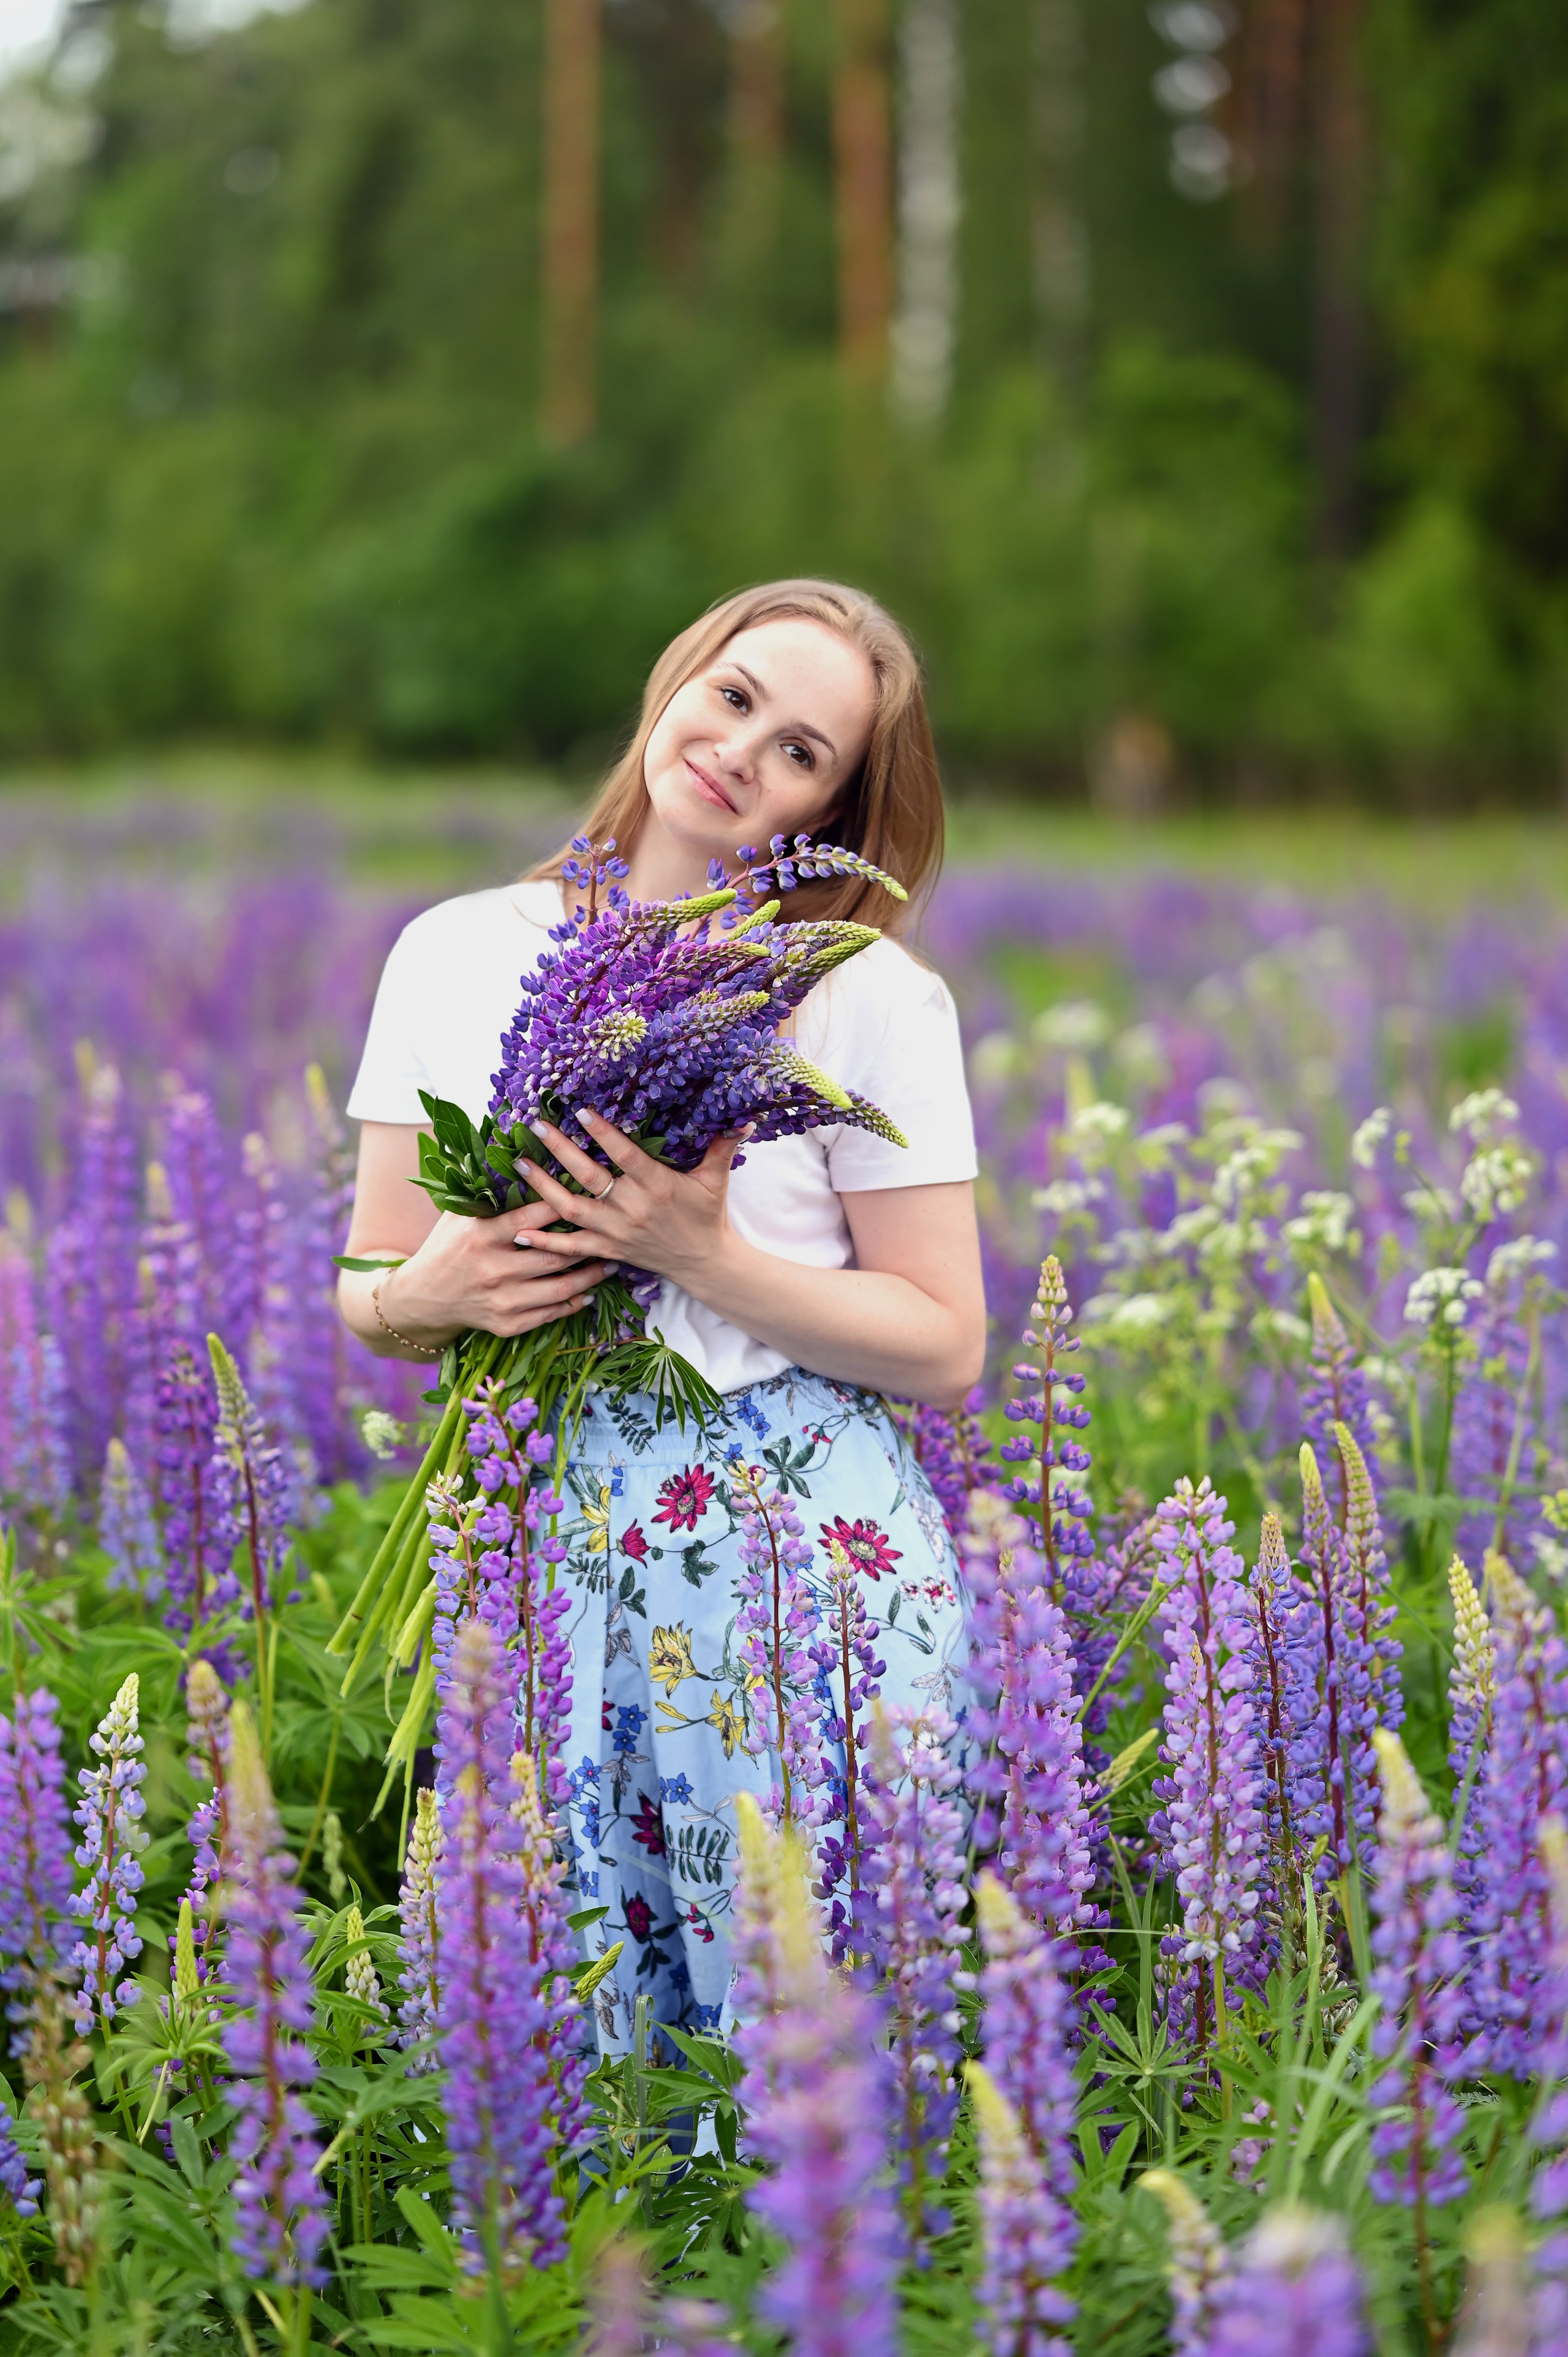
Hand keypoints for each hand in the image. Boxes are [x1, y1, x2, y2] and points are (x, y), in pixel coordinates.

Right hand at [376, 1195, 612, 1346]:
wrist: (422, 1298)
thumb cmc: (446, 1247)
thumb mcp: (457, 1214)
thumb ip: (487, 1193)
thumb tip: (518, 1154)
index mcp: (481, 1236)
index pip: (531, 1218)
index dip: (562, 1204)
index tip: (587, 1194)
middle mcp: (493, 1269)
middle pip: (554, 1255)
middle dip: (587, 1244)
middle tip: (610, 1232)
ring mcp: (501, 1300)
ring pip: (560, 1288)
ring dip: (591, 1276)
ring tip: (610, 1262)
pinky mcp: (506, 1324)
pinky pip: (550, 1314)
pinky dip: (574, 1303)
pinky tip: (589, 1291)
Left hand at [514, 1112, 752, 1291]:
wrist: (704, 1263)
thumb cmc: (707, 1216)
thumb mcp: (716, 1179)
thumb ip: (722, 1146)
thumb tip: (744, 1117)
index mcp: (657, 1186)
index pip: (625, 1155)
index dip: (602, 1133)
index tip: (579, 1111)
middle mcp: (632, 1208)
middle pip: (589, 1177)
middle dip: (560, 1150)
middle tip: (536, 1126)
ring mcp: (616, 1231)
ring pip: (571, 1208)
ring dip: (542, 1187)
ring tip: (520, 1163)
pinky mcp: (607, 1250)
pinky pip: (571, 1247)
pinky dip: (544, 1241)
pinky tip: (519, 1230)